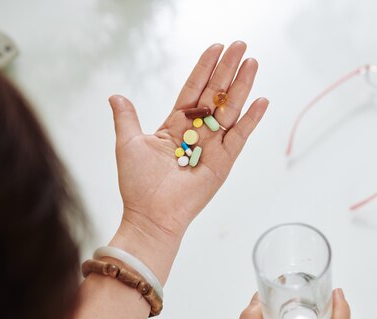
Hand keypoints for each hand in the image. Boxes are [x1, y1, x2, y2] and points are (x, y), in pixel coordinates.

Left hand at [109, 41, 268, 242]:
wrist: (152, 214)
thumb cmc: (138, 183)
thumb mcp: (128, 143)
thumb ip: (127, 117)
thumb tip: (116, 96)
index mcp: (176, 125)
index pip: (193, 89)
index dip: (204, 68)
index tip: (216, 47)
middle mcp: (198, 132)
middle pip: (216, 94)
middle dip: (228, 69)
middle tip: (240, 45)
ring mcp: (214, 146)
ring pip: (231, 109)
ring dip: (242, 85)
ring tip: (252, 62)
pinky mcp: (225, 161)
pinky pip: (241, 136)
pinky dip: (252, 119)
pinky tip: (261, 100)